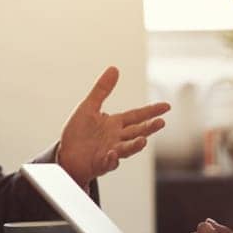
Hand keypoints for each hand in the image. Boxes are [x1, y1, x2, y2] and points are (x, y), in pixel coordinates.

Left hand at [57, 66, 170, 185]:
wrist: (65, 155)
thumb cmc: (78, 132)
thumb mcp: (88, 107)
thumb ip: (102, 90)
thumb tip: (114, 68)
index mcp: (115, 124)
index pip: (137, 116)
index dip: (151, 111)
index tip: (167, 106)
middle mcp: (116, 138)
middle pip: (136, 132)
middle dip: (149, 128)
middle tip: (161, 122)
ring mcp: (110, 152)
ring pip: (126, 149)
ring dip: (134, 146)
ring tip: (143, 141)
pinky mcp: (99, 164)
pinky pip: (107, 163)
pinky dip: (111, 160)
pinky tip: (112, 154)